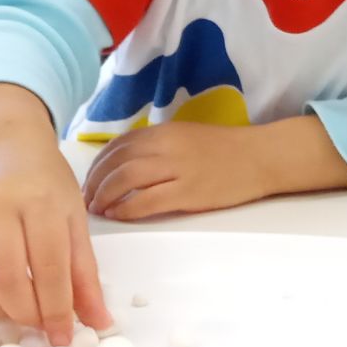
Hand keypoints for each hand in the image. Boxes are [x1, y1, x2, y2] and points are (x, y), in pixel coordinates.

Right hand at [0, 87, 109, 345]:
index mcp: (39, 200)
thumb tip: (98, 324)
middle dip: (23, 314)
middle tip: (37, 325)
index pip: (47, 266)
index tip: (62, 335)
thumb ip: (85, 274)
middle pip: (4, 277)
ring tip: (14, 312)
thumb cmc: (46, 185)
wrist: (5, 149)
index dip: (55, 309)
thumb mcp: (75, 220)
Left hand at [83, 121, 268, 220]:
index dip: (97, 165)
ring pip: (126, 179)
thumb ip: (156, 146)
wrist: (259, 157)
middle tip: (86, 199)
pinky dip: (126, 208)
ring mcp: (177, 169)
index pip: (117, 146)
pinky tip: (118, 214)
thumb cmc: (223, 149)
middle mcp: (166, 146)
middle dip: (95, 182)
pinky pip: (147, 200)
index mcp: (163, 132)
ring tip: (98, 209)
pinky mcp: (188, 192)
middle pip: (116, 162)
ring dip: (105, 195)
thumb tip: (124, 164)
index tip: (89, 181)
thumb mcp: (184, 137)